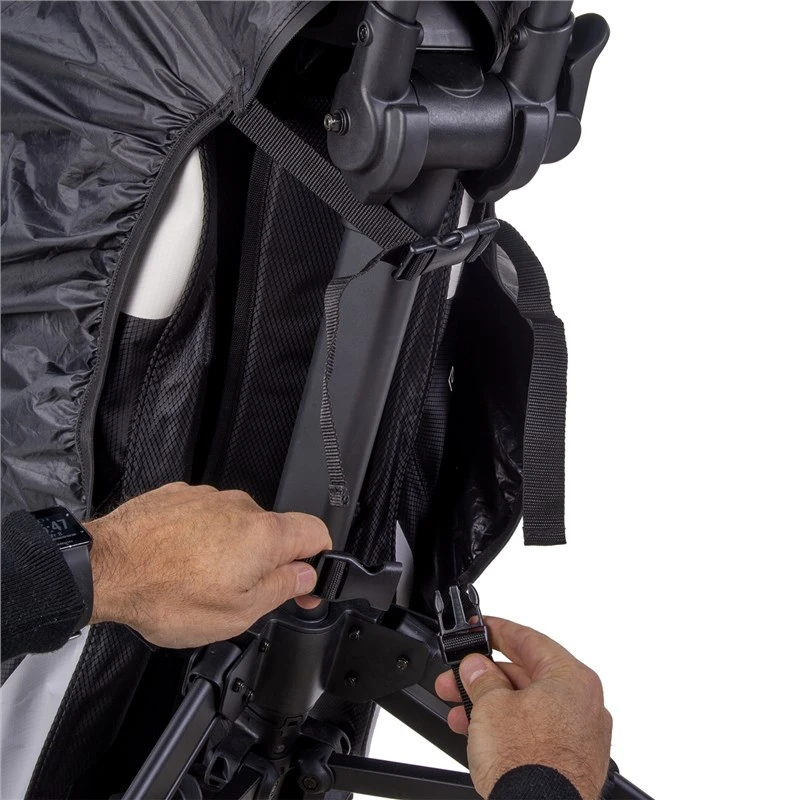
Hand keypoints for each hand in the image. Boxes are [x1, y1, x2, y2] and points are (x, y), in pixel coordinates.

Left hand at [84, 483, 330, 647]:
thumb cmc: (164, 593)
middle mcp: (241, 507)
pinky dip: (201, 537)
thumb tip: (305, 576)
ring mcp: (208, 497)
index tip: (305, 582)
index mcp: (264, 535)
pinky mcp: (180, 495)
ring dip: (230, 549)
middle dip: (266, 562)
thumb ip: (280, 589)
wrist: (103, 569)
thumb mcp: (236, 614)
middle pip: (274, 532)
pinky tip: (180, 561)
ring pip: (237, 524)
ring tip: (199, 580)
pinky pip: (205, 516)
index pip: (317, 532)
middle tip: (242, 594)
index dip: (319, 560)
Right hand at [435, 617, 611, 799]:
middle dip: (485, 677)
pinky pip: (536, 732)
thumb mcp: (491, 707)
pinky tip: (480, 735)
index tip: (479, 627)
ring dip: (490, 706)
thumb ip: (481, 678)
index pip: (530, 640)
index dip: (498, 631)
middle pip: (528, 675)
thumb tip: (476, 666)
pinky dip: (508, 728)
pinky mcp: (573, 763)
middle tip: (457, 676)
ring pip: (529, 707)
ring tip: (458, 712)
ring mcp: (581, 737)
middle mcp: (584, 704)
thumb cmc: (528, 764)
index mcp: (572, 679)